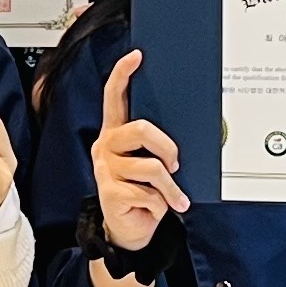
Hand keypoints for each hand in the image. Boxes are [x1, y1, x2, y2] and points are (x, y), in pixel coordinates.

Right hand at [89, 49, 187, 254]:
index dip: (123, 74)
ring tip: (173, 198)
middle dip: (168, 148)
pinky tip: (156, 208)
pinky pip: (149, 192)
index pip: (113, 96)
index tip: (136, 56)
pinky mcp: (110, 192)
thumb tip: (180, 139)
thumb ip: (155, 147)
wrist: (128, 230)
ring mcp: (106, 169)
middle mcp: (106, 146)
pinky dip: (162, 204)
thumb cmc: (142, 193)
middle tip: (175, 164)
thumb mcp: (149, 164)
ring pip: (152, 167)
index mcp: (115, 134)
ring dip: (170, 187)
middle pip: (141, 129)